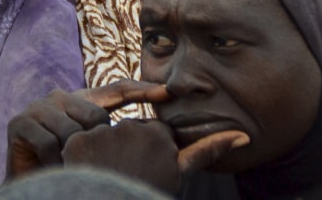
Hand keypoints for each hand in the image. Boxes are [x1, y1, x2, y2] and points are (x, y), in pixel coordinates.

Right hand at [6, 80, 170, 178]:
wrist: (31, 187)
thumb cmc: (68, 169)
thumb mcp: (98, 151)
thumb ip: (120, 137)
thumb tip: (159, 130)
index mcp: (81, 100)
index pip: (118, 89)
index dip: (143, 90)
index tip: (170, 93)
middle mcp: (60, 97)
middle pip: (95, 116)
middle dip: (99, 145)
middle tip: (96, 166)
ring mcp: (38, 107)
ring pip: (73, 133)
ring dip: (76, 158)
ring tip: (75, 171)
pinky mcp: (19, 122)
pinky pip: (49, 143)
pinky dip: (56, 163)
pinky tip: (57, 172)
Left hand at [61, 120, 247, 194]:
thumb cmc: (148, 193)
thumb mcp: (179, 174)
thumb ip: (206, 151)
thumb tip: (243, 136)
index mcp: (158, 134)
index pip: (155, 135)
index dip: (152, 156)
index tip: (149, 173)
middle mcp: (131, 127)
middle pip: (129, 133)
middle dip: (128, 151)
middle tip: (128, 177)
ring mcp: (102, 133)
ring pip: (104, 136)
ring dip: (105, 153)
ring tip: (109, 177)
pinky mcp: (78, 141)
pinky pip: (80, 142)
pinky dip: (82, 157)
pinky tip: (89, 173)